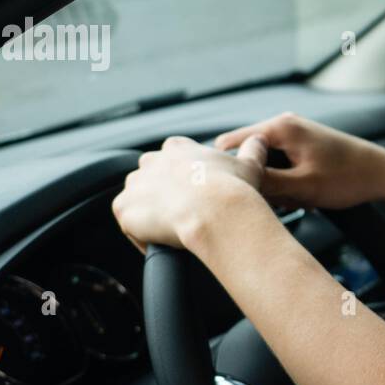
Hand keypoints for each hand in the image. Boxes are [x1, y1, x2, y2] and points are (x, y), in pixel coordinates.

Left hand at [112, 135, 268, 250]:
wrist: (217, 212)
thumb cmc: (234, 189)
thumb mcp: (250, 165)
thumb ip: (253, 150)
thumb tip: (260, 140)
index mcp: (177, 149)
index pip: (171, 158)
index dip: (182, 177)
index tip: (194, 192)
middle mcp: (150, 162)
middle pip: (149, 178)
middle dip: (162, 194)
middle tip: (184, 214)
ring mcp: (134, 186)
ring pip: (137, 200)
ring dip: (150, 214)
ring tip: (173, 231)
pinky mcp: (124, 209)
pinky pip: (128, 225)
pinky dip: (141, 236)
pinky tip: (162, 244)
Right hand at [215, 112, 384, 209]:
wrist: (383, 174)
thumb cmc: (347, 178)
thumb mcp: (302, 187)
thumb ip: (265, 182)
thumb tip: (232, 181)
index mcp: (280, 127)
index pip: (229, 143)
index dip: (227, 169)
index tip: (234, 193)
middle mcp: (284, 122)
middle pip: (247, 153)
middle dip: (255, 179)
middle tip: (277, 200)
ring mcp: (294, 131)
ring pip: (264, 161)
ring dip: (272, 183)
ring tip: (294, 199)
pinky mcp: (303, 143)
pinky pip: (279, 163)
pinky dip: (285, 181)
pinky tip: (301, 195)